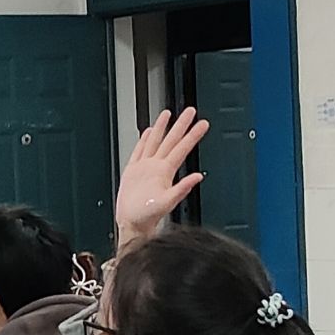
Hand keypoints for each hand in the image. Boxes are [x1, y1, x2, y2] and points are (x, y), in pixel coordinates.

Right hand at [115, 108, 208, 251]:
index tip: (202, 123)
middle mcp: (157, 167)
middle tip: (190, 111)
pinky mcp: (132, 172)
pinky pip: (139, 152)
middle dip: (181, 125)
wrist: (132, 224)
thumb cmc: (147, 217)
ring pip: (155, 142)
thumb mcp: (167, 203)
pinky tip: (147, 133)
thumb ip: (182, 189)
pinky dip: (143, 141)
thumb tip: (198, 177)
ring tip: (167, 114)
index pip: (182, 148)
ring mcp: (145, 168)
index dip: (192, 135)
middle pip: (171, 140)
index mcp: (165, 172)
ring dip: (162, 128)